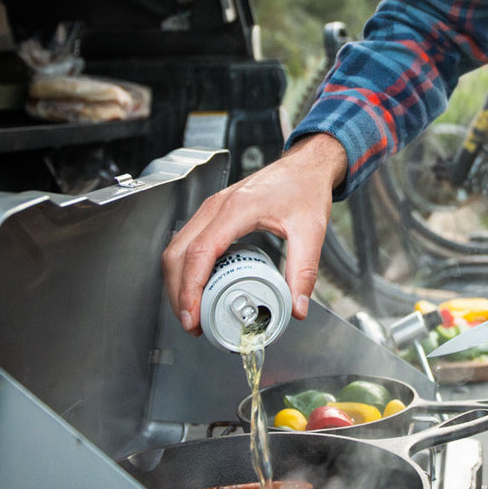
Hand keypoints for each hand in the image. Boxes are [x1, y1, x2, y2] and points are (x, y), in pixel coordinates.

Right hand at [162, 133, 347, 334]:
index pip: (200, 253)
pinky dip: (184, 268)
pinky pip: (187, 242)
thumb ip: (303, 271)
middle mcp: (218, 206)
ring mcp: (212, 207)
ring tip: (192, 312)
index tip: (192, 316)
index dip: (190, 288)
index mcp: (238, 208)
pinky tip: (198, 287)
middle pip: (179, 253)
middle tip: (191, 323)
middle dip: (177, 292)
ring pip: (177, 247)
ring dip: (177, 282)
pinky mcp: (214, 212)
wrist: (307, 165)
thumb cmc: (306, 188)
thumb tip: (296, 308)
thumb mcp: (311, 231)